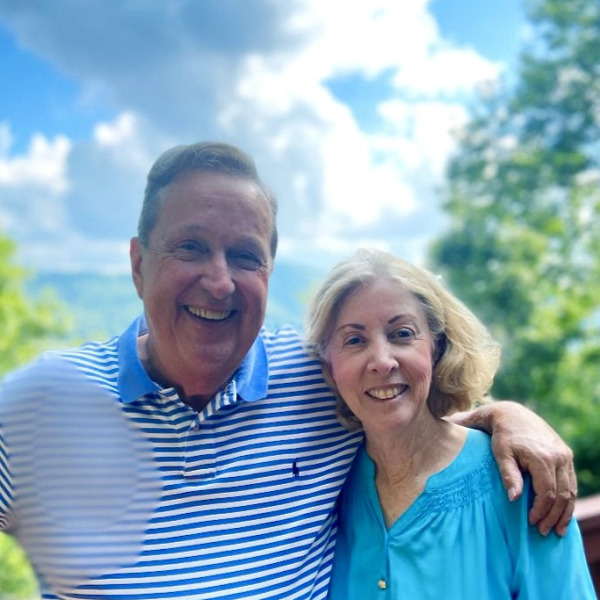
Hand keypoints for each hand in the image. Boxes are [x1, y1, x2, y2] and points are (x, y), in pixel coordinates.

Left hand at [487, 401, 576, 535]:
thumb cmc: (503, 436)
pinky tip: (563, 512)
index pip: (547, 493)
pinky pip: (571, 482)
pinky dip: (568, 499)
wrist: (512, 415)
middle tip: (544, 531)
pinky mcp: (566, 455)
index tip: (531, 522)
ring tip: (557, 530)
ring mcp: (565, 455)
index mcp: (542, 458)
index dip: (541, 510)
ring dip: (565, 512)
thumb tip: (514, 499)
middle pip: (562, 495)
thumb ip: (509, 475)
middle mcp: (558, 457)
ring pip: (570, 490)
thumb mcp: (501, 454)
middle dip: (554, 516)